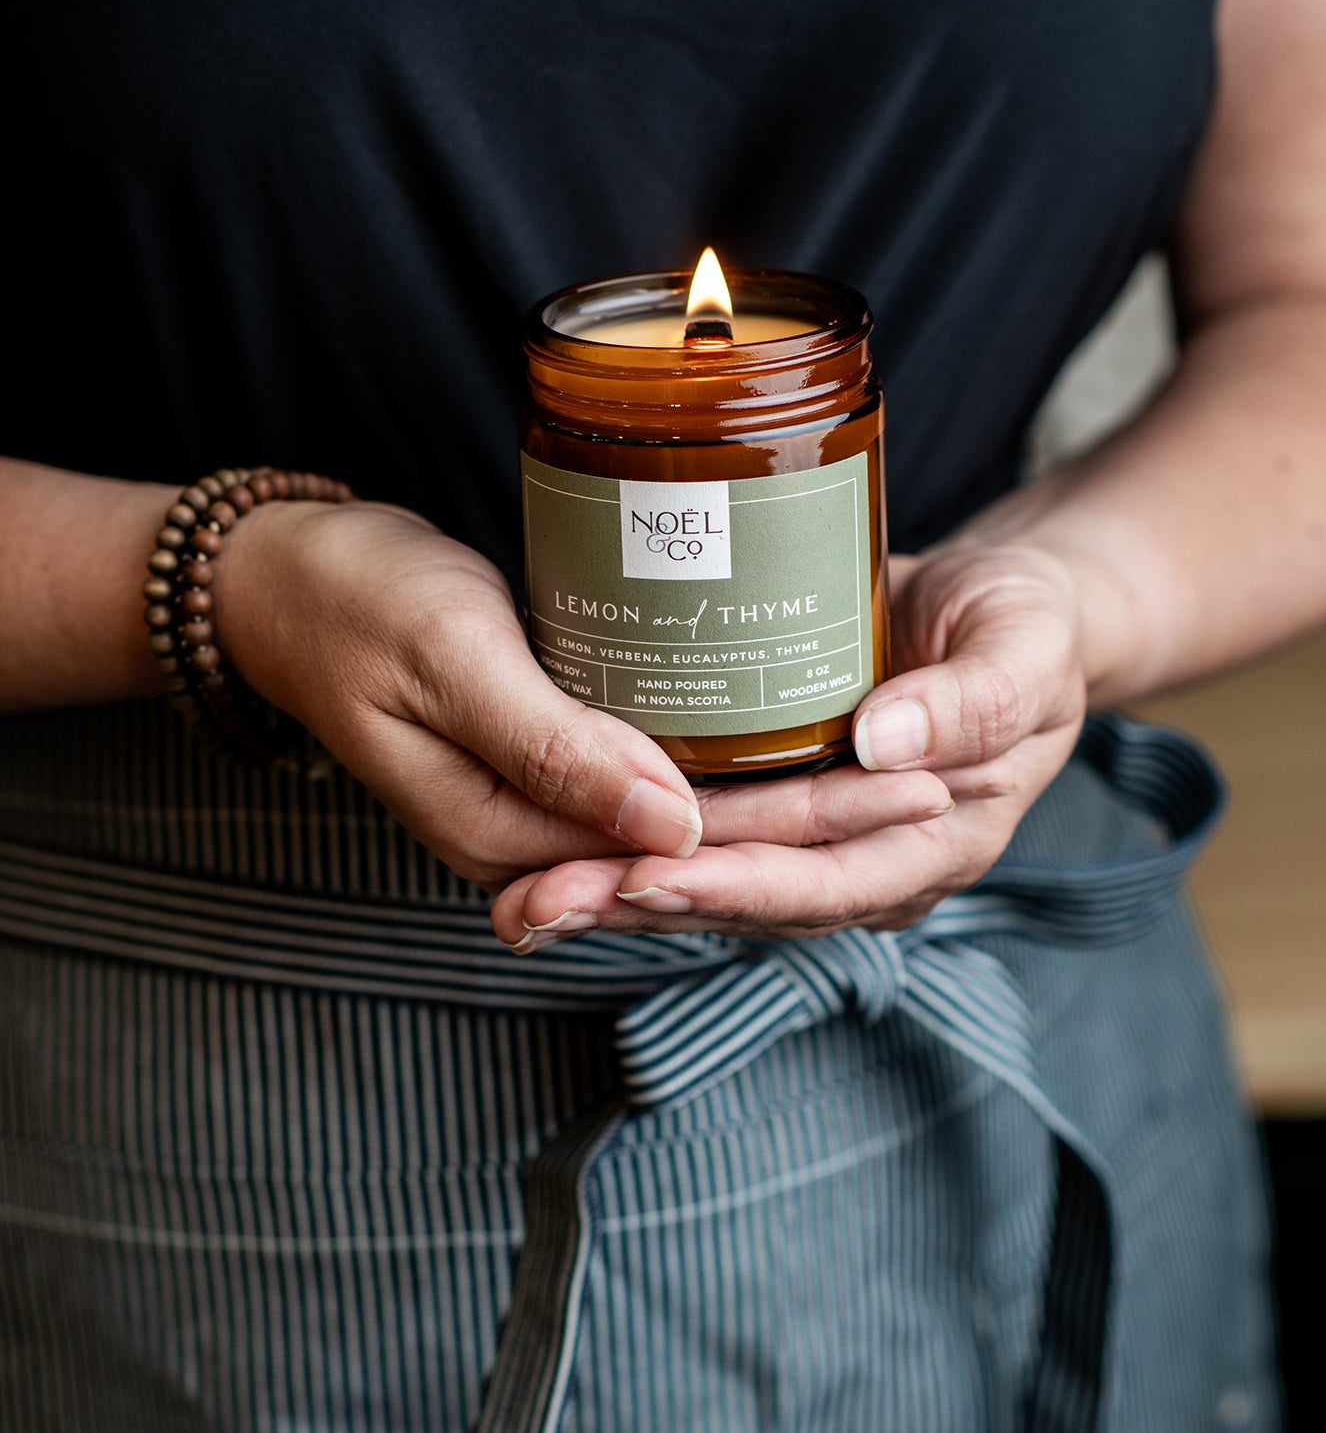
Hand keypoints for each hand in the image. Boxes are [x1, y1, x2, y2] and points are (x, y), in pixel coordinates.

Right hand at [215, 499, 945, 890]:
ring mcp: (541, 811)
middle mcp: (532, 843)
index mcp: (505, 834)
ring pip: (689, 828)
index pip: (685, 847)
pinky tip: (796, 753)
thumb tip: (673, 828)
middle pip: (704, 848)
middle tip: (938, 781)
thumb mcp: (451, 659)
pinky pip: (656, 792)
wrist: (279, 584)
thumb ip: (556, 747)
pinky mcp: (547, 769)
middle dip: (823, 822)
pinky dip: (730, 779)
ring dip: (790, 806)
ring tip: (897, 774)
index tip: (905, 785)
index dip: (801, 822)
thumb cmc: (357, 603)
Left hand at [491, 535, 1088, 946]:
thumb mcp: (1023, 647)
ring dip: (613, 894)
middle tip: (543, 902)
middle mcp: (871, 866)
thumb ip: (970, 700)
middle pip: (747, 900)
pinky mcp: (777, 812)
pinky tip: (548, 854)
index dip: (737, 883)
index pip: (828, 881)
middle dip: (641, 903)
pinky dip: (624, 851)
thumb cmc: (1025, 626)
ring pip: (709, 884)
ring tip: (522, 899)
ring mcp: (820, 846)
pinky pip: (697, 844)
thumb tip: (883, 745)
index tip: (648, 875)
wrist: (1003, 612)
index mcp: (940, 845)